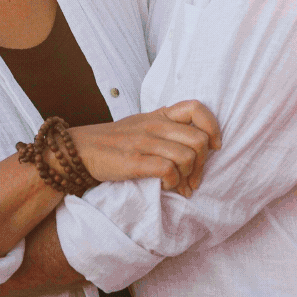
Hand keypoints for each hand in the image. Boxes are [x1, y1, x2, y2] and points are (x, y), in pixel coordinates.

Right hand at [68, 100, 220, 197]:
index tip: (214, 146)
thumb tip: (198, 149)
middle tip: (195, 179)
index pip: (196, 108)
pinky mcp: (134, 161)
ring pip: (187, 157)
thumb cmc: (117, 141)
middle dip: (203, 164)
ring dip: (189, 177)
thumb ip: (168, 128)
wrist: (82, 148)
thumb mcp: (144, 124)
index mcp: (159, 115)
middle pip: (199, 140)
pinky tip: (167, 186)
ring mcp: (144, 142)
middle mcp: (154, 125)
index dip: (212, 127)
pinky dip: (173, 183)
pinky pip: (168, 170)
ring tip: (182, 187)